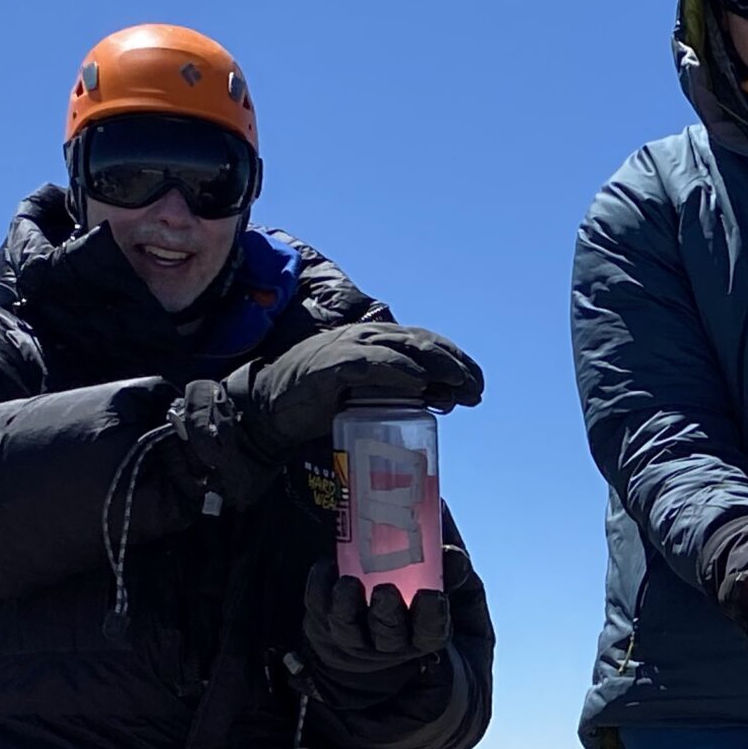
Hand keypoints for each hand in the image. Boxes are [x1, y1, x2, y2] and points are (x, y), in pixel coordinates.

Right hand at [224, 322, 484, 462]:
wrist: (269, 410)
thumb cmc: (321, 403)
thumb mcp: (370, 397)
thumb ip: (404, 394)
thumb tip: (445, 399)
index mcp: (378, 342)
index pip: (427, 343)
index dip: (457, 361)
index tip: (478, 387)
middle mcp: (367, 338)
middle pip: (423, 343)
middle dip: (455, 366)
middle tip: (476, 391)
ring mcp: (348, 347)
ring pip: (403, 348)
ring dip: (436, 366)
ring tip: (459, 384)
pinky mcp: (330, 364)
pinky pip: (369, 363)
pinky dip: (395, 371)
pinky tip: (417, 384)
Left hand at [298, 553, 457, 693]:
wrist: (393, 616)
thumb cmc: (429, 600)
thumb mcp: (455, 591)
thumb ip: (456, 573)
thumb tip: (451, 553)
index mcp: (426, 636)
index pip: (431, 632)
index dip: (431, 616)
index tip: (432, 595)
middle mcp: (390, 643)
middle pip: (388, 635)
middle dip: (386, 614)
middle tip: (386, 590)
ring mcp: (355, 637)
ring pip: (348, 629)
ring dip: (346, 605)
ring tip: (348, 582)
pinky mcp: (325, 625)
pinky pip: (317, 612)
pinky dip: (319, 589)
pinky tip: (327, 566)